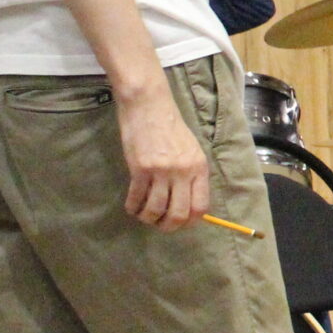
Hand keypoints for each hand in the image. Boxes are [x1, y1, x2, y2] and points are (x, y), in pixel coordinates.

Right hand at [119, 83, 208, 230]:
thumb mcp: (192, 150)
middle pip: (179, 213)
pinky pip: (137, 198)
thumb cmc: (171, 128)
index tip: (180, 222)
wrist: (149, 106)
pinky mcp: (140, 168)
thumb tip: (189, 203)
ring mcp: (161, 171)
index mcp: (199, 168)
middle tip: (159, 224)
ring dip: (148, 218)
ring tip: (143, 215)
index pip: (200, 206)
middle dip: (168, 226)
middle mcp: (183, 172)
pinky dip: (133, 207)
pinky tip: (131, 207)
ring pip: (156, 209)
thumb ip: (192, 175)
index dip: (190, 221)